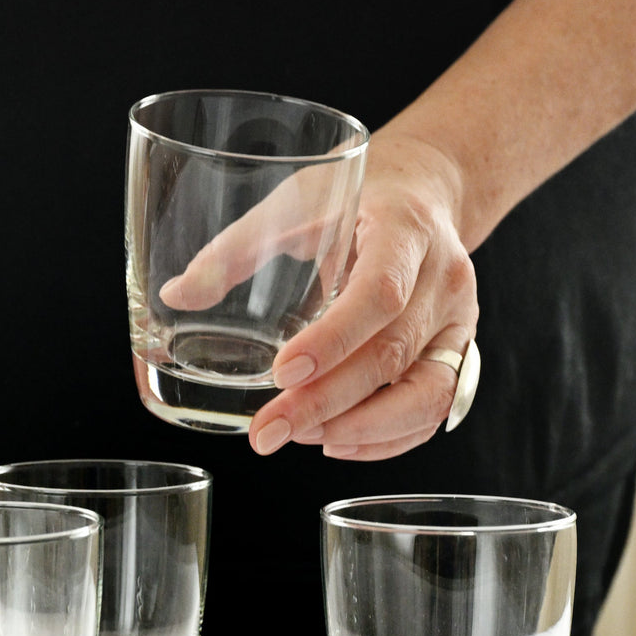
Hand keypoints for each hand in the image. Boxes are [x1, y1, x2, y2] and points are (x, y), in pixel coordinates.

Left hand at [245, 129, 478, 459]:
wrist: (426, 192)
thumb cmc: (355, 194)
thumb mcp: (296, 201)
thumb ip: (237, 248)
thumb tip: (176, 295)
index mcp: (406, 230)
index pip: (380, 292)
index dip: (334, 339)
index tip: (283, 372)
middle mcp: (445, 280)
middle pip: (394, 353)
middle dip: (328, 401)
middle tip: (269, 430)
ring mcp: (459, 322)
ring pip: (425, 393)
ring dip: (361, 428)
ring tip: (301, 438)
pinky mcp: (459, 354)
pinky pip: (433, 410)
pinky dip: (387, 438)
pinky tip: (337, 444)